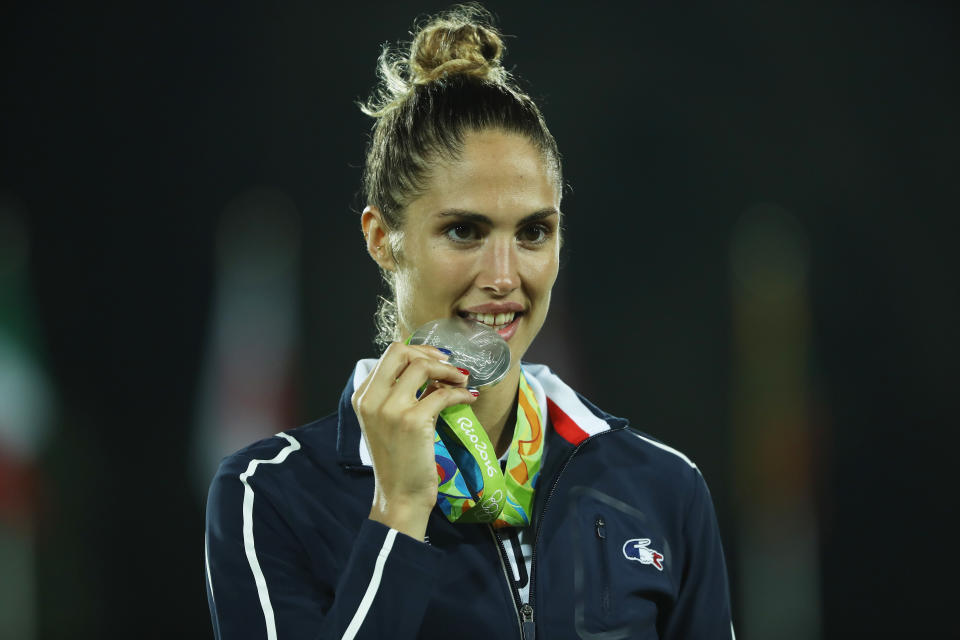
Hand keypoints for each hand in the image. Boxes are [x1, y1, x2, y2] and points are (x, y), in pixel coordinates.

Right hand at [351, 342, 475, 539]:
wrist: (399, 496)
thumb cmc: (397, 461)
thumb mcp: (386, 422)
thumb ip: (398, 395)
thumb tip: (431, 370)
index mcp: (363, 397)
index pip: (389, 355)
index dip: (417, 352)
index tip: (437, 360)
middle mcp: (372, 399)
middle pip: (400, 351)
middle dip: (430, 353)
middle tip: (450, 365)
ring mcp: (391, 409)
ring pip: (422, 366)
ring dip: (449, 370)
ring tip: (462, 380)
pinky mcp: (412, 421)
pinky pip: (443, 393)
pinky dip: (460, 392)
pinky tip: (468, 398)